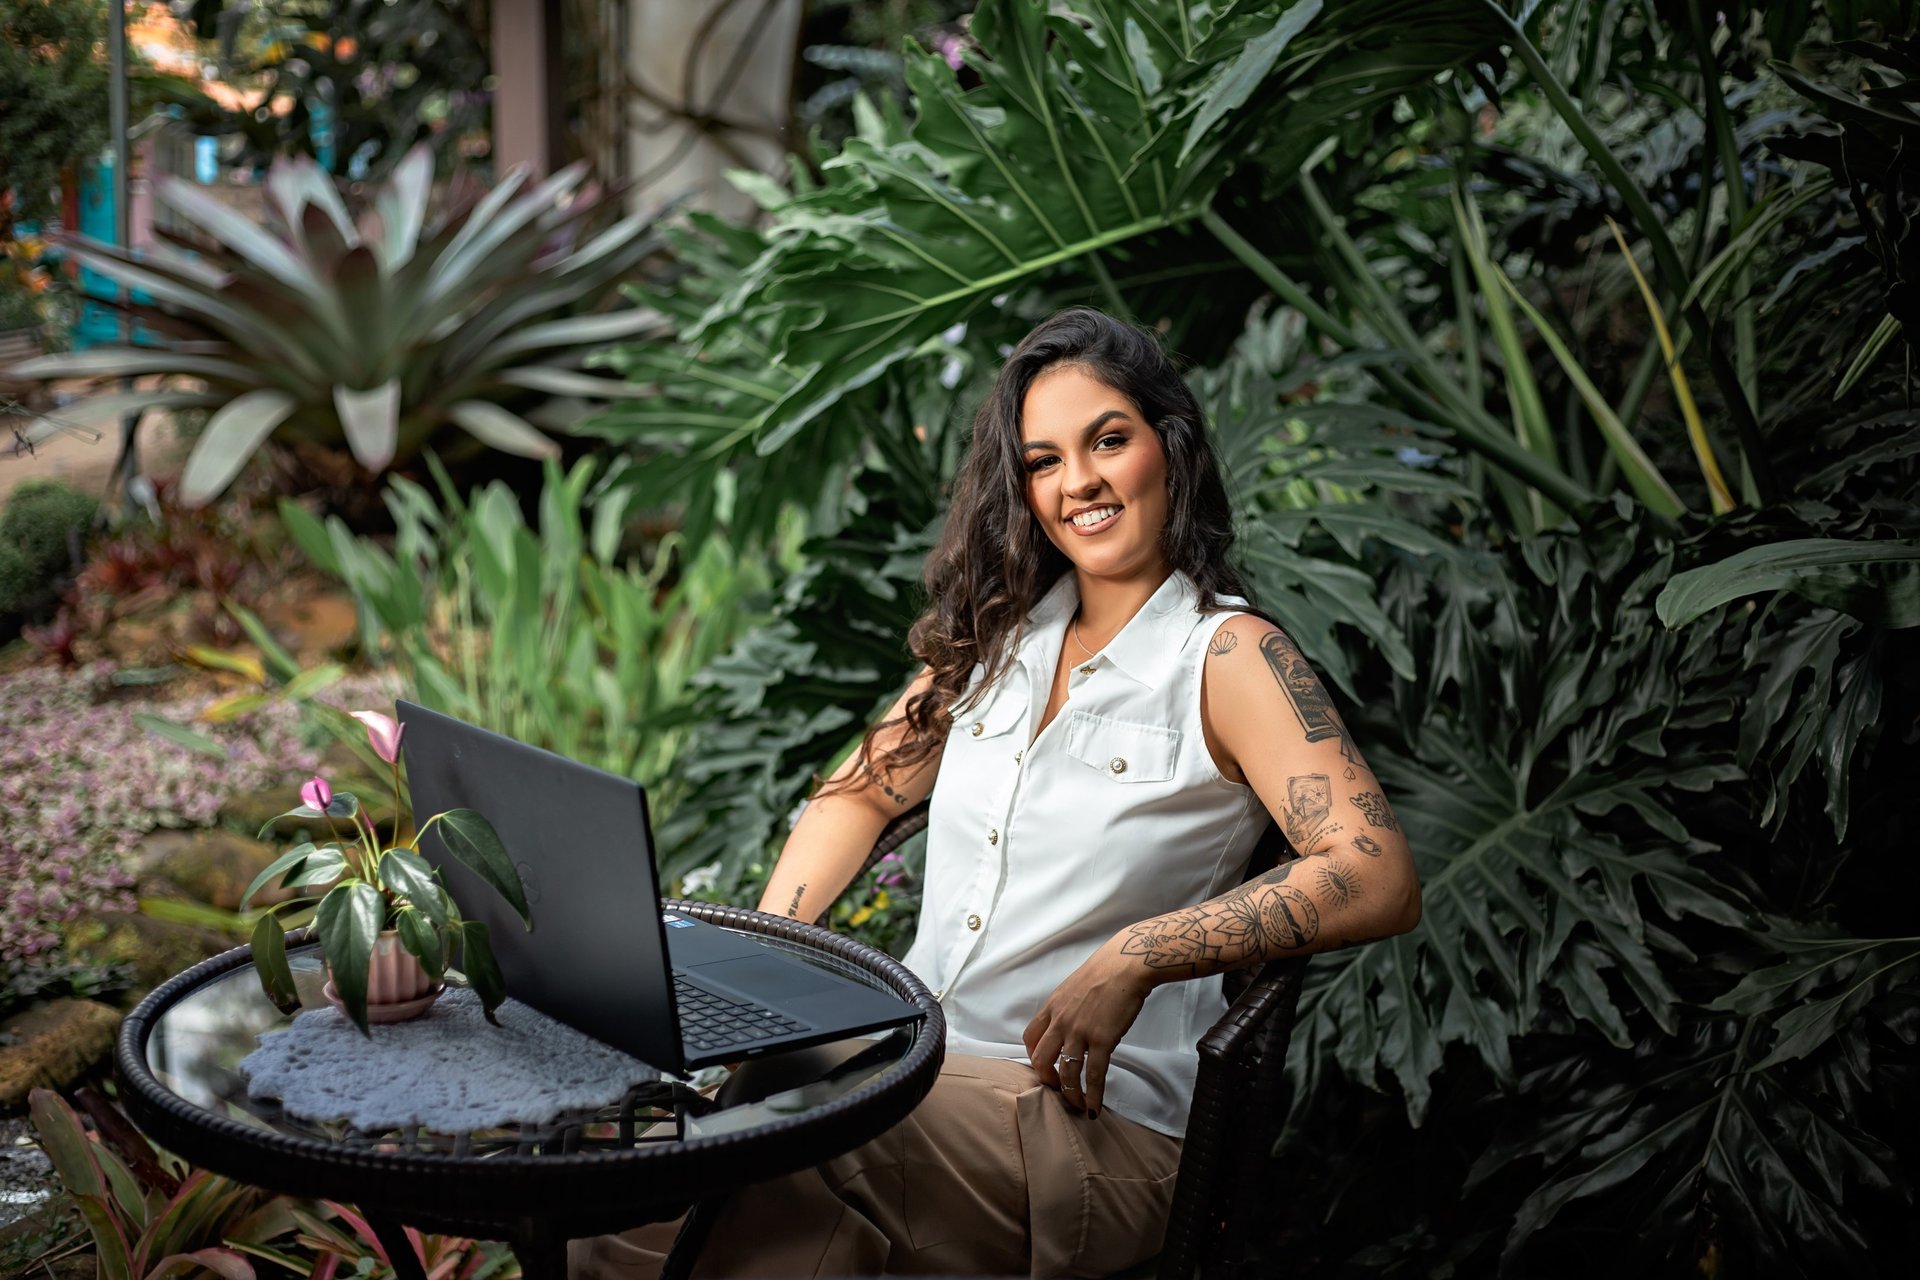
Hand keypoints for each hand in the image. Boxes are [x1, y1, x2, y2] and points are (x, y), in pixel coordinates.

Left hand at [1022, 934, 1154, 1117]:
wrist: (1126, 965)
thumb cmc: (1106, 971)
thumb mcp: (1074, 985)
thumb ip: (1068, 1005)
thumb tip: (1071, 1019)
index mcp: (1053, 1006)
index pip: (1030, 1037)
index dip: (1034, 1056)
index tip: (1044, 1066)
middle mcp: (1061, 1021)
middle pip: (1041, 1059)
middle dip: (1047, 1079)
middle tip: (1058, 1088)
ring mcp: (1079, 1032)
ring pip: (1066, 1072)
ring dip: (1070, 1094)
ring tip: (1077, 1105)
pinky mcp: (1102, 1040)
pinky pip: (1093, 1075)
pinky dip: (1093, 1096)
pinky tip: (1093, 1108)